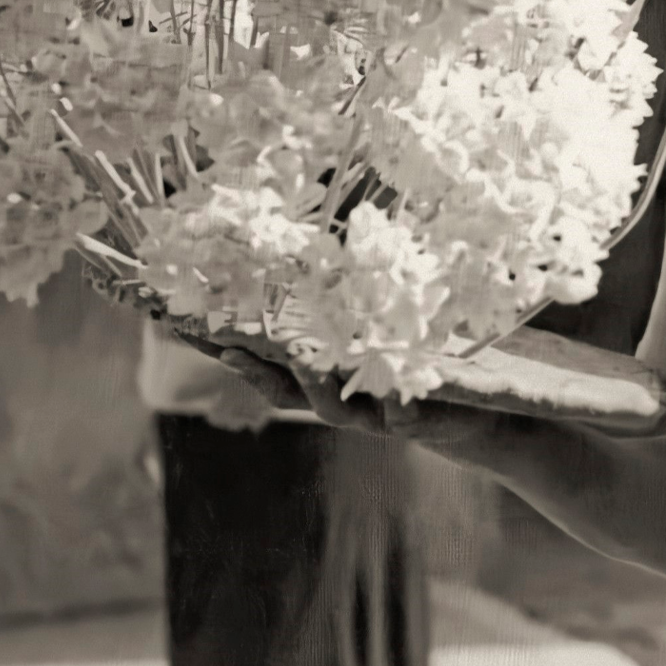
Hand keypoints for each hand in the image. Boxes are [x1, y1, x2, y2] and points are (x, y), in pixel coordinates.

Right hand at [177, 327, 505, 455]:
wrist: (478, 411)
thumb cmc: (427, 357)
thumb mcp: (387, 322)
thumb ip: (351, 298)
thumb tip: (318, 245)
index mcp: (325, 372)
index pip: (264, 359)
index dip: (227, 346)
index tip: (187, 323)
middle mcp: (339, 397)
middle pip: (283, 387)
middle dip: (253, 368)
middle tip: (228, 342)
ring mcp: (373, 412)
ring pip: (330, 406)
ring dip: (313, 380)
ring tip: (299, 355)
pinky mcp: (414, 420)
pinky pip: (402, 414)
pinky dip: (398, 405)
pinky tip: (395, 396)